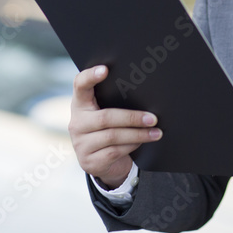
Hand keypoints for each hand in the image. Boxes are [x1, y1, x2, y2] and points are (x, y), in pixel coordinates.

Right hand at [68, 65, 161, 188]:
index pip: (80, 85)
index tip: (105, 69)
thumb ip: (115, 102)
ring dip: (138, 134)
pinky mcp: (89, 161)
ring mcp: (80, 144)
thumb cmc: (109, 129)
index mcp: (80, 104)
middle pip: (106, 117)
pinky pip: (114, 151)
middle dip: (133, 118)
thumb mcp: (108, 113)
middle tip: (153, 118)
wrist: (102, 162)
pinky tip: (142, 142)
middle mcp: (76, 123)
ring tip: (155, 132)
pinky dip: (132, 145)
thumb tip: (146, 92)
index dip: (90, 76)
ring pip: (113, 136)